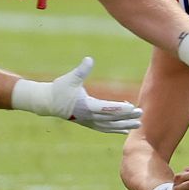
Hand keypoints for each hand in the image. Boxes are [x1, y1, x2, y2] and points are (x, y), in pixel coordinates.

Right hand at [11, 57, 142, 132]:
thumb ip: (81, 70)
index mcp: (86, 106)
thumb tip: (89, 59)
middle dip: (126, 117)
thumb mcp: (70, 78)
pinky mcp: (88, 123)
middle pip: (111, 119)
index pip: (107, 109)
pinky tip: (125, 129)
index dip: (120, 109)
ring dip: (124, 125)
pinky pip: (105, 128)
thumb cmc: (59, 89)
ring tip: (138, 124)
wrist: (47, 102)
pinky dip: (115, 129)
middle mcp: (89, 117)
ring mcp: (89, 122)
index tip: (132, 107)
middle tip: (141, 113)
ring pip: (110, 126)